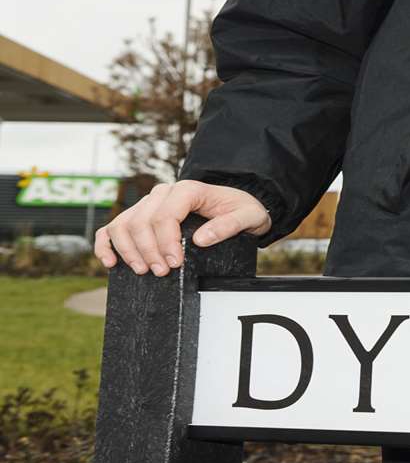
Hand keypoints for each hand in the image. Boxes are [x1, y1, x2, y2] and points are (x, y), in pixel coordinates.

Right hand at [94, 180, 270, 276]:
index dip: (165, 242)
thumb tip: (200, 240)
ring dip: (128, 251)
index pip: (165, 215)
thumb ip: (228, 225)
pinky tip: (111, 263)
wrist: (238, 206)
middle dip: (148, 251)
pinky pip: (113, 228)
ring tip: (143, 271)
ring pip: (123, 224)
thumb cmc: (243, 210)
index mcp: (188, 190)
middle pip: (141, 221)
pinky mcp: (140, 216)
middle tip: (161, 272)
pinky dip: (107, 245)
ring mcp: (149, 204)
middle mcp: (164, 193)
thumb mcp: (249, 216)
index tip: (174, 264)